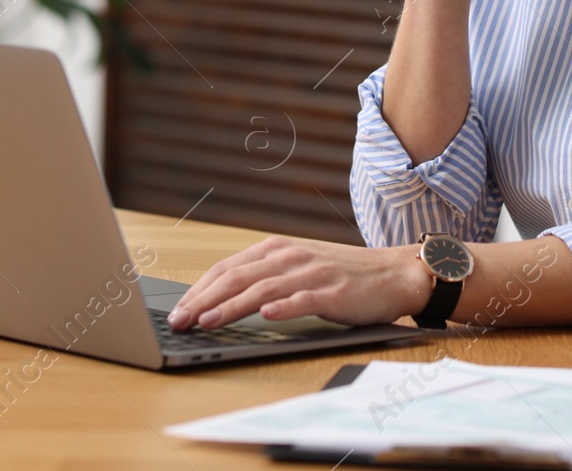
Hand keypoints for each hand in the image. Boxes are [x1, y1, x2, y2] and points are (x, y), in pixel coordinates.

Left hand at [166, 234, 432, 330]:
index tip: (177, 310)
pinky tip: (266, 316)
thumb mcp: (299, 266)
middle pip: (238, 277)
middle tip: (179, 321)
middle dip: (204, 300)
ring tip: (207, 322)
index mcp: (278, 250)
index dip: (199, 289)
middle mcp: (291, 257)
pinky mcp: (334, 292)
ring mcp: (312, 273)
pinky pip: (304, 299)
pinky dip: (283, 307)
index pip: (228, 268)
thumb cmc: (343, 275)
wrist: (393, 273)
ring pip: (263, 289)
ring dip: (231, 306)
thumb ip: (266, 276)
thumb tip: (222, 298)